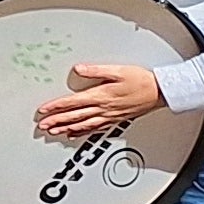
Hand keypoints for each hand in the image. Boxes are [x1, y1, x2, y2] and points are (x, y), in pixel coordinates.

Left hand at [38, 61, 168, 139]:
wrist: (160, 92)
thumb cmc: (141, 80)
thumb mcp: (117, 71)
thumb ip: (95, 70)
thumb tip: (79, 69)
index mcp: (101, 95)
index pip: (72, 103)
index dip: (56, 107)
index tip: (43, 111)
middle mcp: (104, 108)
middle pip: (75, 116)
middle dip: (57, 121)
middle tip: (43, 125)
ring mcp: (110, 115)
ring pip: (84, 124)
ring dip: (67, 128)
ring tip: (54, 132)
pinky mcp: (115, 118)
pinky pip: (95, 128)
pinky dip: (83, 132)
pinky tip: (75, 134)